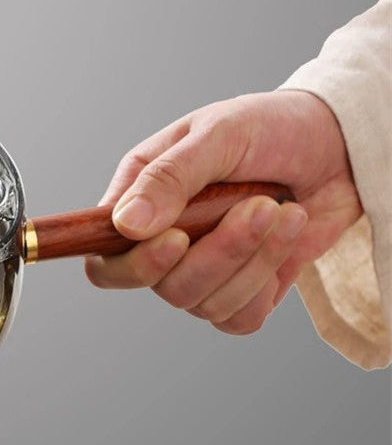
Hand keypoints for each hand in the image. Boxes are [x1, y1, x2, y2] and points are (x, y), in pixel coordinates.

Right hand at [85, 91, 361, 333]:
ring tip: (280, 210)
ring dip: (253, 259)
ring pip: (205, 304)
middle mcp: (163, 247)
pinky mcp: (241, 293)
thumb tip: (126, 225)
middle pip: (162, 288)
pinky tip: (286, 236)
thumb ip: (169, 178)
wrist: (337, 143)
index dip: (133, 266)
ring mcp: (201, 274)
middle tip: (258, 206)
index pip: (106, 263)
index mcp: (139, 205)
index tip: (177, 239)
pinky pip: (239, 317)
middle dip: (218, 254)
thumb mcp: (218, 134)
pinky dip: (268, 280)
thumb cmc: (269, 127)